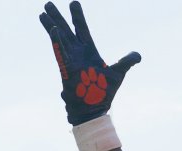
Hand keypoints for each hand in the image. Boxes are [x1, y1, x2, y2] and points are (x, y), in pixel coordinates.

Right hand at [39, 1, 140, 124]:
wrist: (93, 108)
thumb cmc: (104, 92)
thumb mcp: (118, 73)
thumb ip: (126, 61)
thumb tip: (138, 55)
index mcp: (89, 52)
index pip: (82, 30)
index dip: (78, 17)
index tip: (73, 3)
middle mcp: (77, 53)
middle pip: (67, 30)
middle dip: (59, 17)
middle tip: (48, 4)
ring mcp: (71, 60)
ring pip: (60, 38)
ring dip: (52, 24)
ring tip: (43, 12)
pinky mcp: (67, 69)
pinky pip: (61, 52)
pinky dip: (58, 41)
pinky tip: (53, 29)